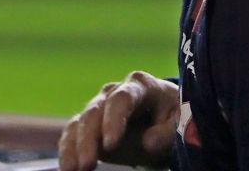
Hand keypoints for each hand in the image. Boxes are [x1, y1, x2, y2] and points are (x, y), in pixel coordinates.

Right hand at [58, 70, 179, 170]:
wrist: (166, 117)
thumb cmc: (176, 117)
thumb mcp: (181, 122)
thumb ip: (168, 131)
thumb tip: (148, 142)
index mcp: (140, 85)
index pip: (122, 99)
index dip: (113, 120)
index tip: (110, 144)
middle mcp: (114, 92)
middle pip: (95, 111)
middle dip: (89, 139)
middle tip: (87, 164)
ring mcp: (99, 107)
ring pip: (80, 123)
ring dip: (73, 147)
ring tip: (71, 170)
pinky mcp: (90, 125)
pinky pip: (73, 135)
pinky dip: (67, 150)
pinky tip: (66, 168)